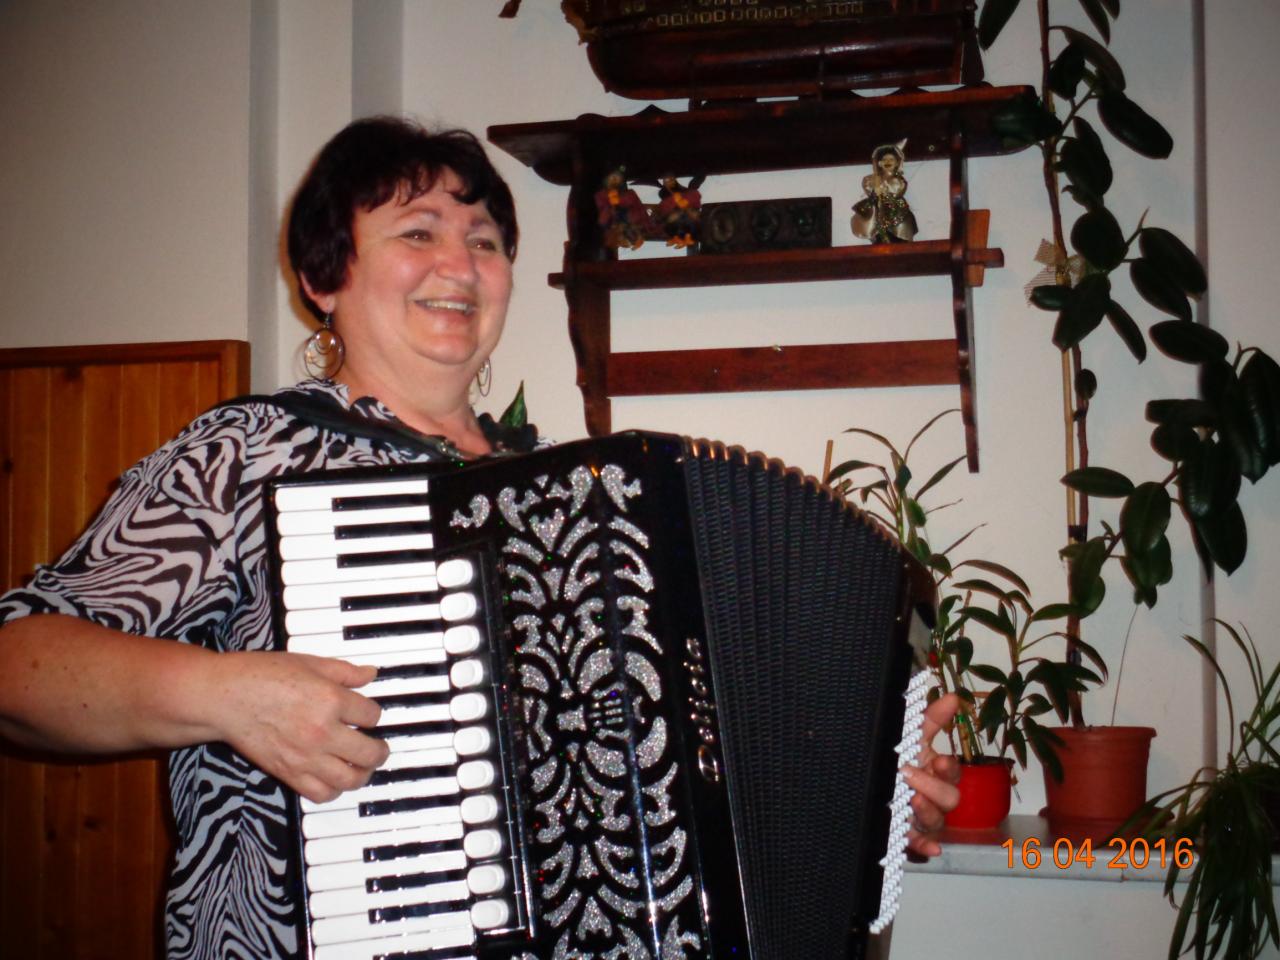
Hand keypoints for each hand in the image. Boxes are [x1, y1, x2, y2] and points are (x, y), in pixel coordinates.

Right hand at [208, 652, 389, 803]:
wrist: (223, 697)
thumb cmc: (260, 675)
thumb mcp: (309, 662)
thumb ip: (344, 672)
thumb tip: (371, 673)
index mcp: (331, 700)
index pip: (373, 715)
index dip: (374, 713)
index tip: (369, 714)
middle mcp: (323, 732)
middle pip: (370, 753)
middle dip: (380, 750)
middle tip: (379, 748)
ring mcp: (306, 756)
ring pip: (350, 779)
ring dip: (363, 774)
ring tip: (362, 766)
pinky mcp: (288, 773)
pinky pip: (321, 793)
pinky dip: (334, 789)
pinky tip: (335, 778)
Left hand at [902, 692, 961, 857]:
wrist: (868, 782)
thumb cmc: (898, 759)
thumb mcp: (910, 738)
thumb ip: (931, 720)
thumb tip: (953, 697)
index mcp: (936, 773)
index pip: (951, 772)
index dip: (948, 768)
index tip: (937, 760)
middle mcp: (934, 797)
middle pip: (950, 799)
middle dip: (933, 787)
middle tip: (909, 775)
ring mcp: (923, 819)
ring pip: (937, 821)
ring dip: (928, 812)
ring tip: (911, 801)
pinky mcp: (909, 836)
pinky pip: (922, 845)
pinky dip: (926, 846)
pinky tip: (931, 848)